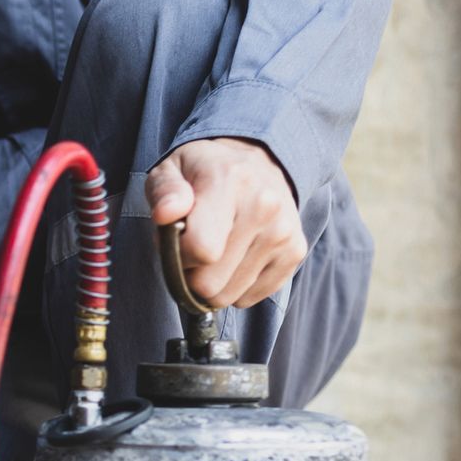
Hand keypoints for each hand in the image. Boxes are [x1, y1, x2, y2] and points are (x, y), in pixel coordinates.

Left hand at [145, 137, 305, 308]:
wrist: (256, 163)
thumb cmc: (204, 172)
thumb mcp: (171, 170)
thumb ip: (164, 191)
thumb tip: (166, 213)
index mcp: (229, 182)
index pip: (201, 250)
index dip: (178, 256)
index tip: (178, 240)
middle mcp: (264, 207)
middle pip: (211, 283)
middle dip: (192, 274)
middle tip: (194, 248)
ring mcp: (283, 233)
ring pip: (229, 296)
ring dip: (214, 281)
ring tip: (216, 250)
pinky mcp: (295, 252)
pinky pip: (251, 297)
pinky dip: (236, 286)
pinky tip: (235, 258)